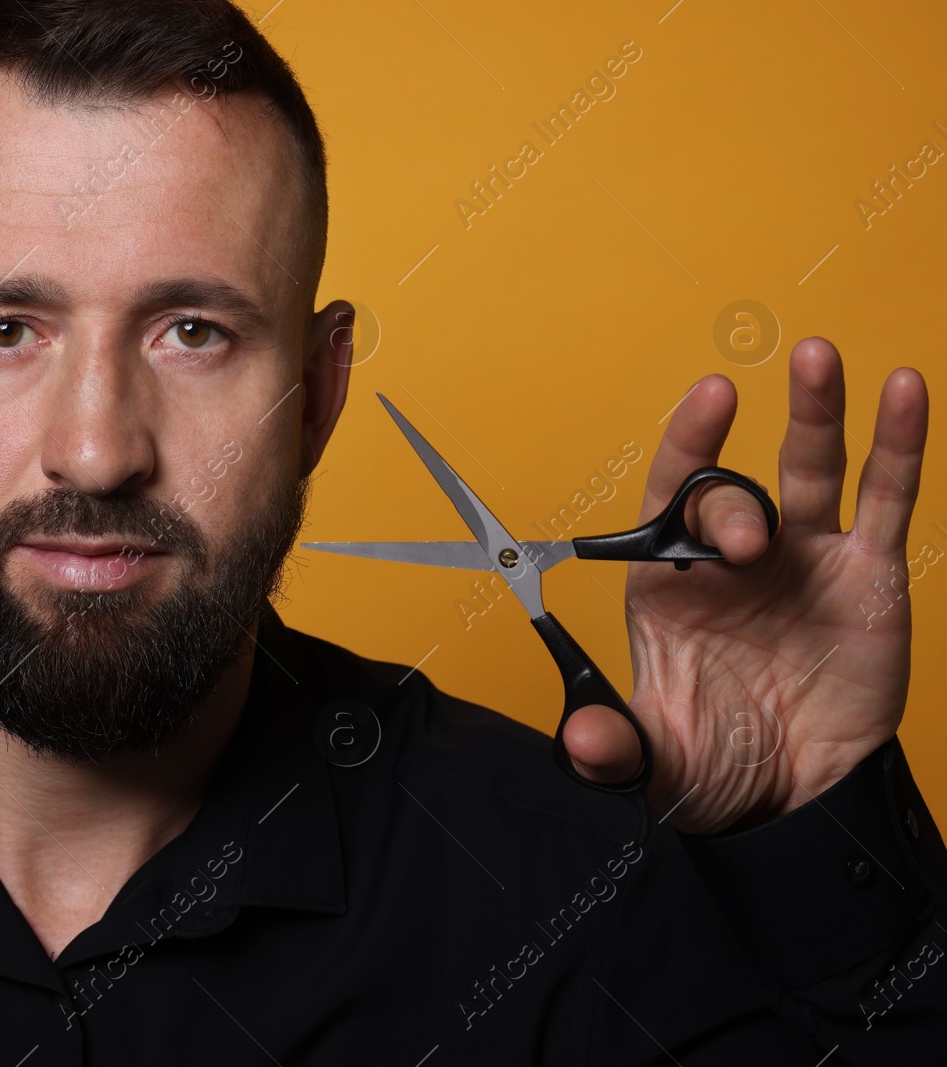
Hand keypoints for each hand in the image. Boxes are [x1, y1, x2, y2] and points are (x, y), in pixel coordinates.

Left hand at [560, 337, 928, 835]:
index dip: (688, 446)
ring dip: (815, 411)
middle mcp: (736, 559)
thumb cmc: (714, 759)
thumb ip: (615, 746)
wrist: (791, 796)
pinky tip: (901, 392)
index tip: (707, 401)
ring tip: (817, 357)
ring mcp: (805, 559)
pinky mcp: (869, 577)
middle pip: (734, 495)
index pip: (671, 498)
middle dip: (736, 506)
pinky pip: (887, 501)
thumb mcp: (654, 757)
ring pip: (811, 467)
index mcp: (673, 583)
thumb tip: (581, 742)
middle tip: (749, 545)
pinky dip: (897, 445)